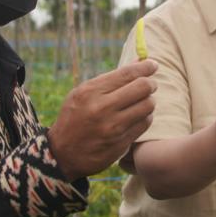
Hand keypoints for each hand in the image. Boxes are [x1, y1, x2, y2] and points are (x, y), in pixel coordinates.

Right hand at [48, 59, 157, 179]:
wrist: (63, 154)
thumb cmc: (75, 117)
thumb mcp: (83, 94)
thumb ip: (110, 79)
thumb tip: (139, 62)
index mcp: (90, 92)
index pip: (127, 74)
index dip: (145, 67)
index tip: (152, 64)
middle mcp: (102, 108)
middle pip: (143, 87)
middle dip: (150, 83)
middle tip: (150, 84)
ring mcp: (113, 127)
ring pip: (148, 105)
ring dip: (149, 101)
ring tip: (141, 101)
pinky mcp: (121, 143)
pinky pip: (145, 123)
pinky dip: (145, 117)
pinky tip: (137, 116)